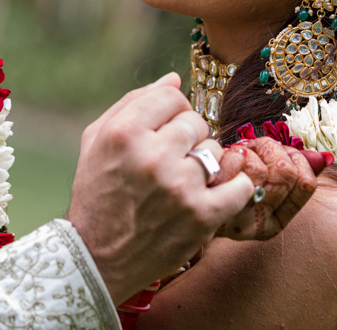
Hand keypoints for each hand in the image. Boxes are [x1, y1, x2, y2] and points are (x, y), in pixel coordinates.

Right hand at [67, 73, 254, 303]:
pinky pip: (240, 185)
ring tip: (182, 184)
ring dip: (204, 165)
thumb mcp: (97, 141)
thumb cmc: (96, 194)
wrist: (96, 259)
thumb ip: (133, 102)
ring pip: (214, 151)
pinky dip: (234, 189)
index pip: (172, 96)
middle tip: (170, 162)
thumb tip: (174, 78)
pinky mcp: (202, 215)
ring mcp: (180, 186)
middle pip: (196, 122)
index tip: (162, 132)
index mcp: (124, 133)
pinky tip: (216, 194)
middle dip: (186, 139)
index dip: (169, 113)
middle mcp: (153, 155)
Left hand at [209, 138, 328, 239]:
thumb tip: (324, 158)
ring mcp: (234, 213)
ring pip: (262, 167)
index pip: (305, 184)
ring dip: (251, 149)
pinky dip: (233, 152)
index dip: (297, 159)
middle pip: (286, 173)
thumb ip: (295, 171)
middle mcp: (256, 223)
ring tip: (241, 152)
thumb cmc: (227, 184)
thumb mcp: (264, 182)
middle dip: (273, 149)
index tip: (283, 153)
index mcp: (274, 222)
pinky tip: (225, 158)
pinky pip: (236, 163)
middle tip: (259, 147)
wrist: (184, 200)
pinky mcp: (213, 197)